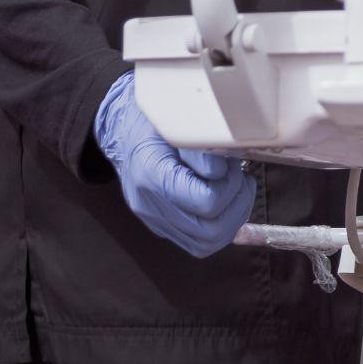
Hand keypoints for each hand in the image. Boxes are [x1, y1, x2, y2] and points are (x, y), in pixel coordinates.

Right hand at [93, 72, 253, 256]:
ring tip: (237, 189)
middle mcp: (149, 204)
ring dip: (234, 217)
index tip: (231, 166)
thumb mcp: (176, 121)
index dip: (229, 185)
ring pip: (208, 242)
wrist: (122, 131)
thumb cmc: (153, 122)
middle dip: (236, 203)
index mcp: (151, 175)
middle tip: (240, 178)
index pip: (206, 201)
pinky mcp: (162, 226)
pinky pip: (199, 242)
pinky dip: (223, 225)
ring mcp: (154, 219)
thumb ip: (200, 146)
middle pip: (210, 230)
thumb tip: (222, 171)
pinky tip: (228, 201)